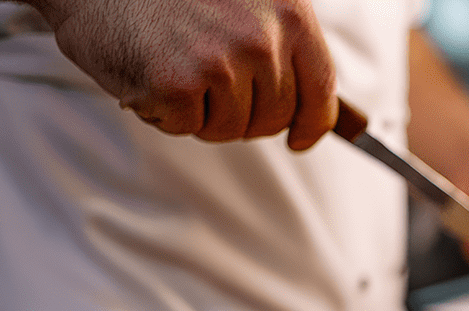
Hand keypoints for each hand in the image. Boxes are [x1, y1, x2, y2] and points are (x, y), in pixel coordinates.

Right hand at [29, 0, 336, 144]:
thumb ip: (277, 40)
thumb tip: (308, 110)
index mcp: (288, 11)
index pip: (320, 87)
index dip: (312, 123)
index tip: (300, 139)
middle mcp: (261, 37)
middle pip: (273, 117)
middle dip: (244, 115)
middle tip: (207, 85)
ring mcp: (219, 62)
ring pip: (230, 128)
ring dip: (201, 112)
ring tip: (173, 64)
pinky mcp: (176, 84)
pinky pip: (186, 127)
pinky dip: (163, 110)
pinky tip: (147, 69)